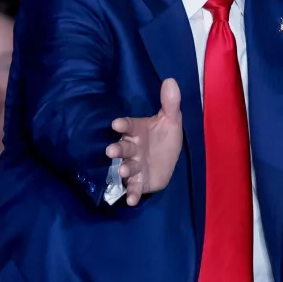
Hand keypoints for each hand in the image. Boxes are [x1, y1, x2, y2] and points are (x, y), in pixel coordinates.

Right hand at [106, 79, 183, 205]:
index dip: (123, 125)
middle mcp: (132, 148)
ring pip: (126, 166)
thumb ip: (170, 103)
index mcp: (137, 131)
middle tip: (111, 150)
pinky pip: (133, 188)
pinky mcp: (139, 181)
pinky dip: (131, 194)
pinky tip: (131, 200)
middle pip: (123, 147)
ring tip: (124, 170)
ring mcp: (134, 165)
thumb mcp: (171, 120)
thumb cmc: (163, 137)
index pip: (128, 126)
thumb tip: (171, 80)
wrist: (167, 161)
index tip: (116, 124)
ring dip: (124, 169)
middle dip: (117, 149)